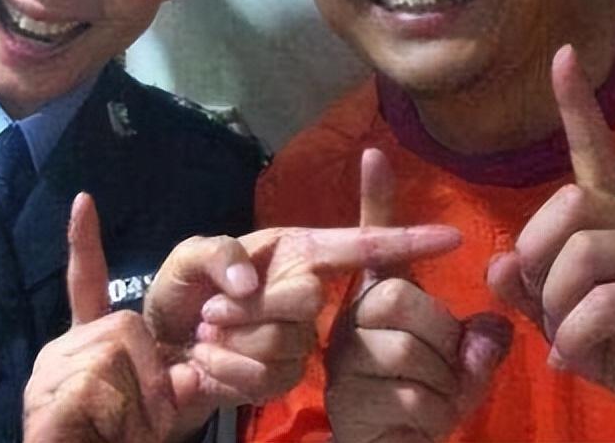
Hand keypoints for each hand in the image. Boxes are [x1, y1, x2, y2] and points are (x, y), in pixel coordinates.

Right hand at [23, 193, 177, 442]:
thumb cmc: (119, 440)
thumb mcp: (163, 411)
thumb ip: (178, 385)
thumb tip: (188, 373)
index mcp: (88, 343)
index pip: (86, 284)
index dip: (85, 242)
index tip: (83, 200)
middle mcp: (63, 348)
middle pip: (125, 326)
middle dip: (150, 372)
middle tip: (146, 418)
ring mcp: (49, 372)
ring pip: (114, 356)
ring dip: (135, 400)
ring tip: (119, 430)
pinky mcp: (44, 400)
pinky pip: (97, 385)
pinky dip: (116, 415)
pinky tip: (100, 431)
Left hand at [145, 166, 462, 417]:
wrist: (164, 346)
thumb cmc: (182, 289)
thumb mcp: (189, 258)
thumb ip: (217, 254)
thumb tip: (249, 282)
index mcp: (296, 251)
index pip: (359, 244)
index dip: (404, 239)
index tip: (451, 237)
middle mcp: (306, 290)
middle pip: (306, 300)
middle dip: (252, 309)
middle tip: (211, 310)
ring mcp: (298, 338)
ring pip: (286, 344)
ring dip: (233, 340)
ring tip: (209, 331)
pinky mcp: (284, 377)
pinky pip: (269, 377)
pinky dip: (229, 369)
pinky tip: (211, 360)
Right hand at [326, 149, 512, 442]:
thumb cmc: (424, 398)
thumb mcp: (460, 364)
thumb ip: (478, 341)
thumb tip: (492, 328)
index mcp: (379, 296)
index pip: (374, 240)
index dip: (376, 197)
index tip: (375, 153)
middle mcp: (352, 316)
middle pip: (403, 301)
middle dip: (443, 338)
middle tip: (447, 366)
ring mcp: (344, 356)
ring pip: (410, 352)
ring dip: (444, 384)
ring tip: (435, 396)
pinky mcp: (346, 397)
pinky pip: (410, 395)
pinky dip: (435, 414)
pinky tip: (420, 420)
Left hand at [487, 44, 614, 431]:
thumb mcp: (565, 320)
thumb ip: (529, 289)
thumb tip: (498, 264)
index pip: (595, 151)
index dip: (577, 106)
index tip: (563, 56)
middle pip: (570, 202)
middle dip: (537, 252)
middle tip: (542, 298)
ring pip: (581, 253)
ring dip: (555, 304)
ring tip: (563, 337)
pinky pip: (603, 305)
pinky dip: (573, 337)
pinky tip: (572, 359)